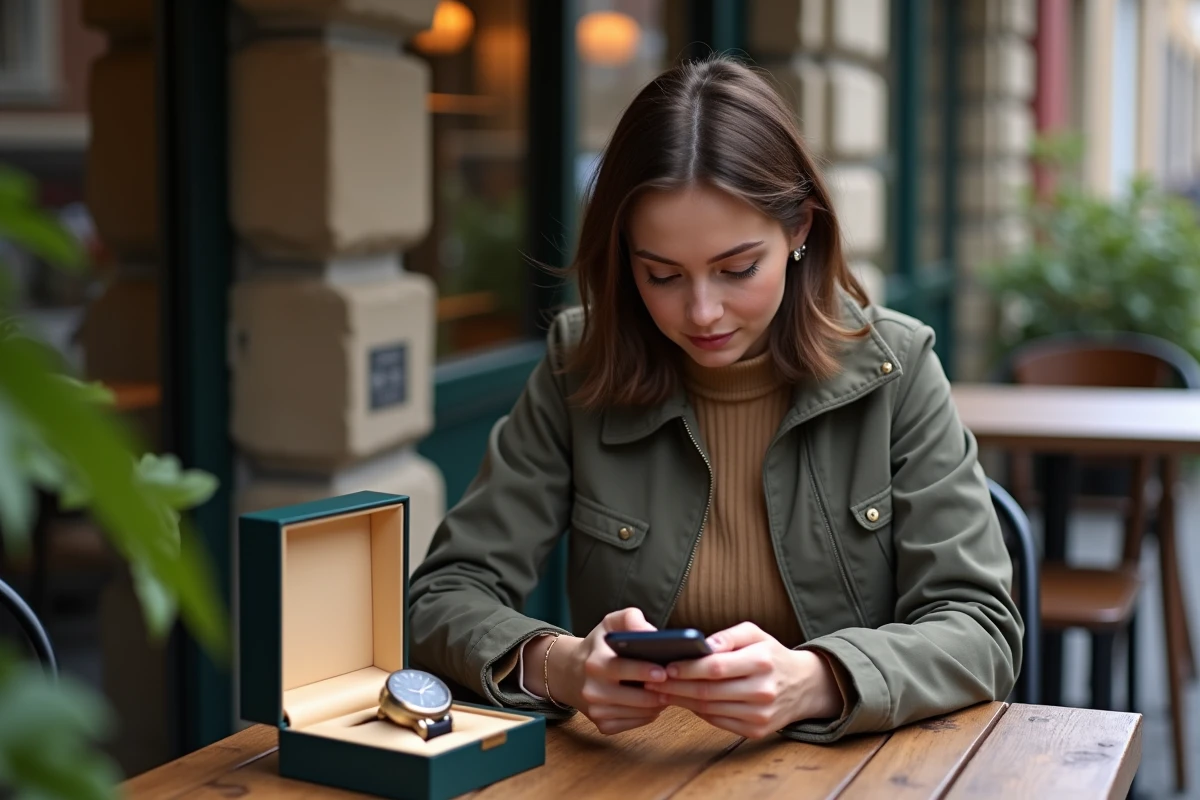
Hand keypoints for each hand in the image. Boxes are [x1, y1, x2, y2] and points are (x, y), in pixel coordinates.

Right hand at [536, 608, 668, 734]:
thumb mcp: (610, 623)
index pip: (622, 669)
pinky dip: (649, 714)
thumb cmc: (599, 646)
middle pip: (635, 697)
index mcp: (594, 663)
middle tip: (675, 684)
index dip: (644, 671)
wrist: (570, 672)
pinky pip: (635, 723)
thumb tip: (651, 632)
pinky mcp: (602, 726)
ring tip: (668, 690)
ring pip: (639, 713)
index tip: (664, 672)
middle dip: (659, 692)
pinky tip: (653, 702)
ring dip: (658, 704)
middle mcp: (592, 690)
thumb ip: (630, 618)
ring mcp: (596, 711)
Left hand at [652, 622, 842, 738]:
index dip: (687, 668)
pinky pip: (718, 722)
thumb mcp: (755, 634)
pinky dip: (697, 712)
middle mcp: (762, 690)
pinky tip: (682, 701)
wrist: (804, 686)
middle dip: (675, 686)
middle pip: (708, 691)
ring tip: (660, 690)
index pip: (716, 667)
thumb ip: (728, 636)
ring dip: (681, 700)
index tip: (665, 666)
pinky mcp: (756, 731)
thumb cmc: (771, 655)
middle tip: (651, 680)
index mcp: (762, 661)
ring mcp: (760, 714)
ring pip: (709, 709)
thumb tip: (702, 643)